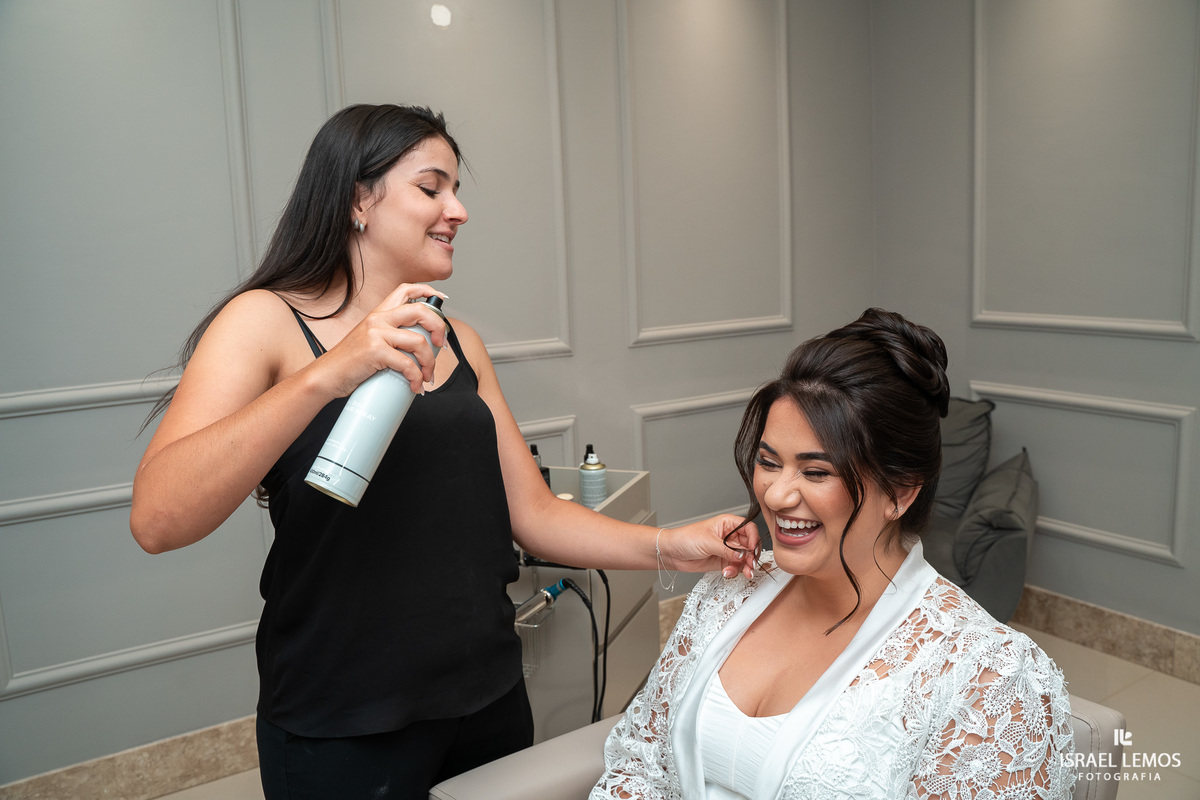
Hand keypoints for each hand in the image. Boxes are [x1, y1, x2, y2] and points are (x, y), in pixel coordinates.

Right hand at [317, 283, 448, 396]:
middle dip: (439, 328)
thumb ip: (391, 336)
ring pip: (419, 342)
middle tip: (441, 345)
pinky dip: (416, 378)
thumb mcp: (370, 340)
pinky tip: (415, 386)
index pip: (405, 290)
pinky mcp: (375, 351)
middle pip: (421, 312)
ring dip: (429, 362)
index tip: (442, 299)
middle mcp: (378, 318)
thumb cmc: (350, 362)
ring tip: (427, 376)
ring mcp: (376, 333)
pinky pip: (407, 364)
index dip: (428, 291)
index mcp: (378, 313)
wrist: (327, 375)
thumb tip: (421, 346)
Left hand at [658, 515, 759, 579]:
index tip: (752, 549)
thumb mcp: (708, 542)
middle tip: (750, 565)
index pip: (749, 528)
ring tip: (743, 572)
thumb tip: (742, 555)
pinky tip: (728, 572)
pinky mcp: (723, 561)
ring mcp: (727, 549)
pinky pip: (735, 566)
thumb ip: (727, 549)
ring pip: (744, 558)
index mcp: (727, 524)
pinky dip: (735, 571)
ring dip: (745, 566)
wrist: (672, 552)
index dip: (754, 538)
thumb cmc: (685, 538)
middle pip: (749, 545)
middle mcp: (729, 536)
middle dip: (751, 556)